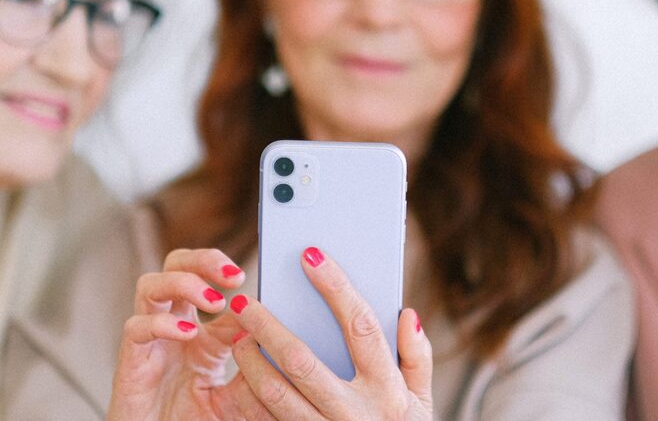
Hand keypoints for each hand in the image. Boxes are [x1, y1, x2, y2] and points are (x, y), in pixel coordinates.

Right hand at [107, 248, 274, 419]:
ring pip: (150, 285)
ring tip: (215, 300)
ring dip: (183, 283)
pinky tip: (187, 333)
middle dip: (203, 260)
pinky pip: (136, 328)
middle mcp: (170, 326)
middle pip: (175, 266)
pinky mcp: (131, 362)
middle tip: (232, 275)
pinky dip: (161, 323)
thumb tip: (275, 336)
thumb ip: (251, 366)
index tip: (248, 278)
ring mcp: (150, 341)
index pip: (206, 279)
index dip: (225, 270)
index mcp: (197, 329)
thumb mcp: (234, 393)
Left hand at [229, 247, 432, 419]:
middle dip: (268, 326)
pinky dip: (250, 393)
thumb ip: (418, 359)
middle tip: (243, 300)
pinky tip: (241, 372)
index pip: (359, 326)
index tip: (309, 254)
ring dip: (249, 361)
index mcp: (387, 390)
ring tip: (234, 334)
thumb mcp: (422, 404)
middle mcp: (354, 413)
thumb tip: (407, 314)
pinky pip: (268, 419)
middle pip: (302, 359)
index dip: (335, 286)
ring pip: (275, 393)